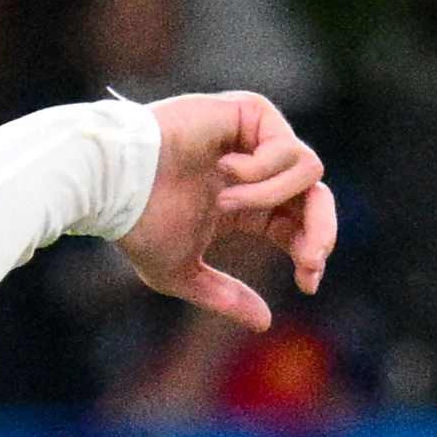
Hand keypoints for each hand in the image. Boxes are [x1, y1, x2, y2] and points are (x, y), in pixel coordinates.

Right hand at [119, 91, 334, 332]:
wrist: (114, 182)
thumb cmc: (137, 223)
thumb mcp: (183, 273)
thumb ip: (225, 297)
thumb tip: (265, 323)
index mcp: (243, 203)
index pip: (296, 224)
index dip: (311, 250)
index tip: (308, 281)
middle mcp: (253, 168)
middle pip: (316, 195)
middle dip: (322, 230)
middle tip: (312, 258)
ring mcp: (253, 137)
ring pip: (310, 170)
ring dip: (270, 196)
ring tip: (225, 202)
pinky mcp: (249, 112)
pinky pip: (289, 148)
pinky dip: (263, 171)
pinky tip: (224, 172)